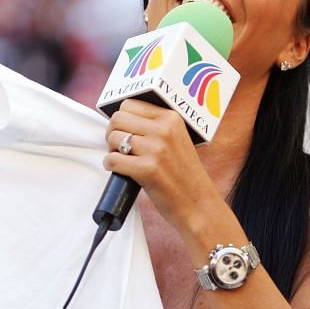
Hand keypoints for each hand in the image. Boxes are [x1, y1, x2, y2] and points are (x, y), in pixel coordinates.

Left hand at [103, 99, 221, 228]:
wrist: (198, 204)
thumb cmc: (183, 174)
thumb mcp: (176, 140)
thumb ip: (154, 127)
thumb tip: (119, 119)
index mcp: (171, 118)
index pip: (129, 104)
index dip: (121, 119)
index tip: (125, 132)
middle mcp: (164, 130)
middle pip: (117, 119)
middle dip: (113, 133)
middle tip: (120, 148)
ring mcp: (156, 149)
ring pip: (113, 138)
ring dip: (112, 150)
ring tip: (123, 160)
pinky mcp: (148, 170)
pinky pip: (112, 160)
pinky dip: (111, 166)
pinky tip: (121, 172)